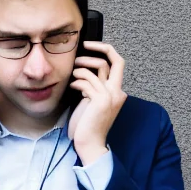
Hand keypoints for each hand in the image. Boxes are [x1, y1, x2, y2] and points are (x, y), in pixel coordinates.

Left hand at [68, 42, 126, 164]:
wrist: (89, 143)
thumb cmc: (87, 123)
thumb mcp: (91, 99)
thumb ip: (92, 85)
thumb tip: (84, 67)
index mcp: (117, 92)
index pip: (118, 64)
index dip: (106, 51)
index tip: (90, 46)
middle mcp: (118, 92)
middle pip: (116, 60)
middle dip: (100, 48)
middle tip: (83, 46)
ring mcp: (110, 96)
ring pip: (97, 68)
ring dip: (81, 66)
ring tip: (72, 71)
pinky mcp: (100, 100)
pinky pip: (86, 81)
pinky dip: (77, 81)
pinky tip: (72, 86)